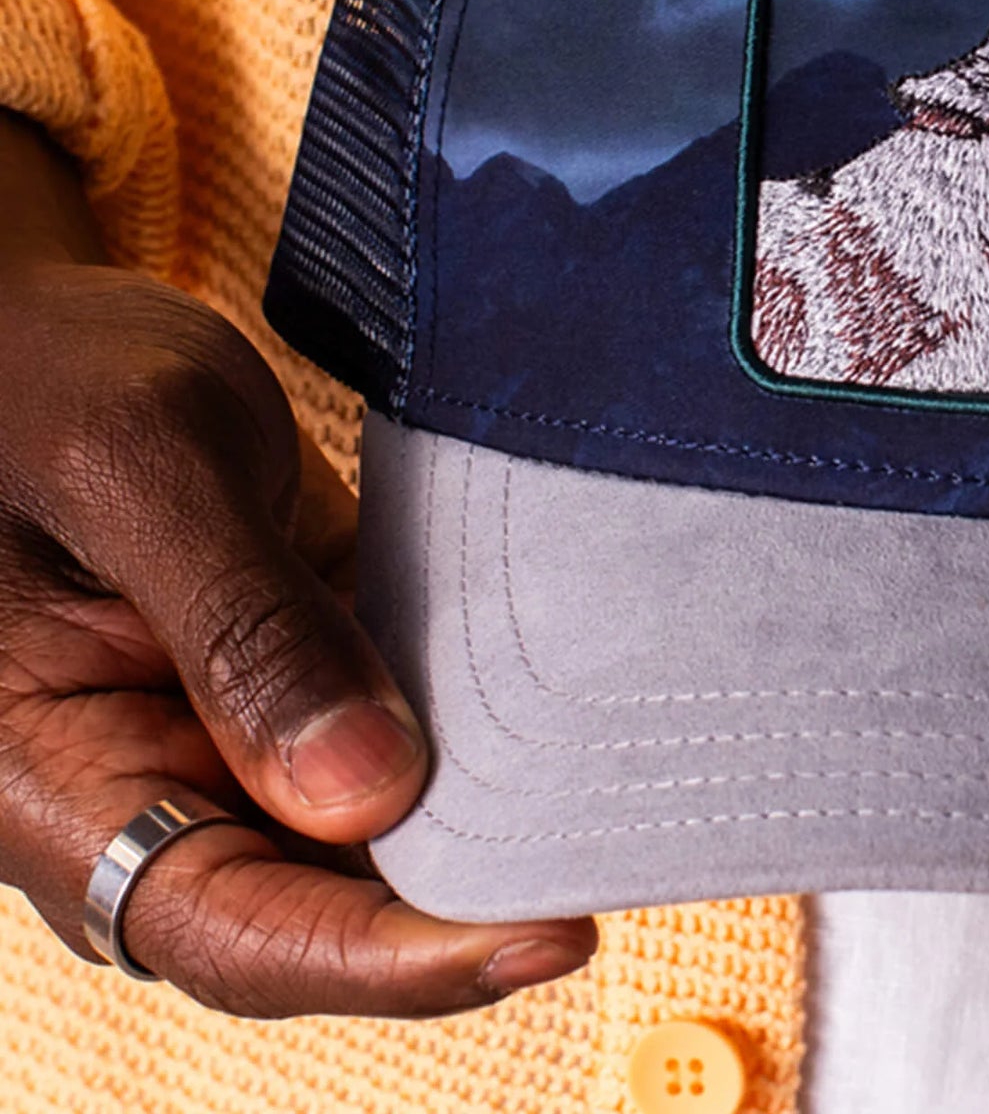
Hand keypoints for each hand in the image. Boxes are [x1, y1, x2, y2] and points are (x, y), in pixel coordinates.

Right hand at [0, 115, 596, 1016]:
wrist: (46, 335)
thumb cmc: (49, 381)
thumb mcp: (137, 474)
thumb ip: (241, 628)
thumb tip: (366, 793)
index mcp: (64, 783)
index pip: (237, 931)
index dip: (394, 960)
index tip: (545, 936)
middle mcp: (157, 788)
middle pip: (326, 910)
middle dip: (472, 909)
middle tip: (623, 860)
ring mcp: (237, 738)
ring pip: (376, 837)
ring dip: (490, 832)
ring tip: (623, 804)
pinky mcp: (307, 675)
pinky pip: (401, 738)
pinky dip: (483, 738)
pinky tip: (573, 720)